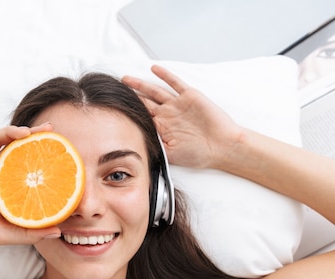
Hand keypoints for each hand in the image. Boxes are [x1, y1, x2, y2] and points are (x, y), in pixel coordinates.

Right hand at [0, 124, 60, 249]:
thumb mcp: (3, 234)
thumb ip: (28, 232)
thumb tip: (59, 232)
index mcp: (6, 184)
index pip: (29, 163)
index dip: (44, 155)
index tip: (62, 151)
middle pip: (18, 144)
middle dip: (34, 134)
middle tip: (50, 131)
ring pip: (0, 136)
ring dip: (13, 131)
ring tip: (25, 135)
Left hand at [122, 65, 244, 168]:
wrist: (222, 146)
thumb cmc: (199, 153)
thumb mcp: (171, 153)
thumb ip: (155, 145)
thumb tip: (135, 141)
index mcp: (161, 128)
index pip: (140, 117)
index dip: (127, 112)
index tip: (112, 108)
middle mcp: (167, 115)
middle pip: (143, 102)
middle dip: (129, 97)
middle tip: (113, 90)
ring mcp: (177, 105)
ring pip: (154, 92)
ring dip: (140, 85)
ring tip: (125, 79)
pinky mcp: (189, 96)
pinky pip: (175, 83)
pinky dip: (165, 75)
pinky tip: (154, 68)